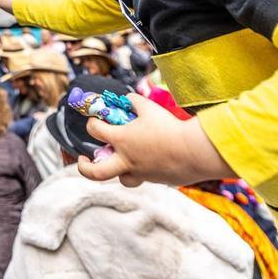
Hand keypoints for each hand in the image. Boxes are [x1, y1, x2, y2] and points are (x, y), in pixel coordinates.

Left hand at [76, 93, 234, 187]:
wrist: (194, 151)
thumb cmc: (169, 128)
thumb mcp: (149, 108)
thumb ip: (135, 102)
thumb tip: (129, 98)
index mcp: (121, 140)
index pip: (95, 131)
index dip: (92, 123)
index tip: (94, 121)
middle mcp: (127, 160)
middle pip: (96, 173)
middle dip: (85, 168)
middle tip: (83, 160)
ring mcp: (141, 173)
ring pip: (122, 179)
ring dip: (118, 171)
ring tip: (121, 162)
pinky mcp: (156, 180)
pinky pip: (144, 177)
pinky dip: (143, 169)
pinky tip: (152, 159)